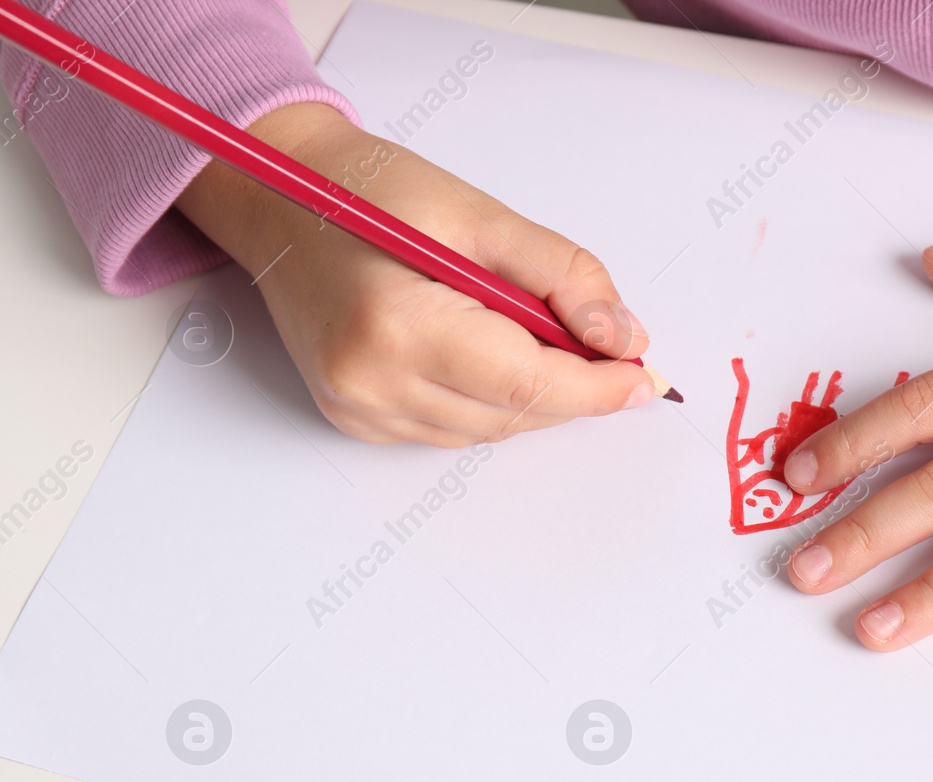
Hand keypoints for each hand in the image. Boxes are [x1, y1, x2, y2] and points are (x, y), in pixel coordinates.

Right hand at [176, 103, 652, 445]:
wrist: (282, 199)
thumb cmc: (373, 194)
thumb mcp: (481, 215)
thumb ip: (563, 278)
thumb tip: (623, 339)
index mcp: (399, 325)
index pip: (529, 384)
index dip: (599, 386)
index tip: (645, 376)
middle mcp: (371, 381)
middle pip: (515, 414)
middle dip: (573, 387)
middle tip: (610, 349)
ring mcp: (357, 407)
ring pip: (489, 430)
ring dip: (532, 395)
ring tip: (540, 336)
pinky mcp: (354, 417)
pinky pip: (451, 428)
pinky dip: (488, 401)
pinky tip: (485, 352)